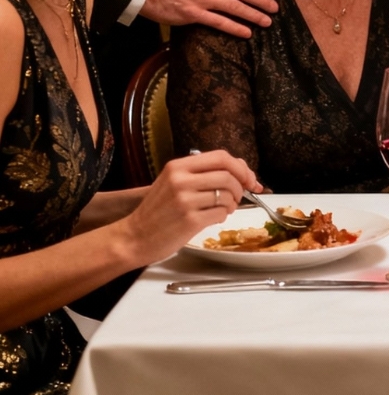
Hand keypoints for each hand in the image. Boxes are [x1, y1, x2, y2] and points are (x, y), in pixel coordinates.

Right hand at [118, 150, 260, 264]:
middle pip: (228, 175)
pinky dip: (223, 215)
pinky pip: (220, 213)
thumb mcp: (173, 182)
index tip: (249, 178)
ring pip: (227, 195)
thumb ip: (202, 173)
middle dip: (240, 186)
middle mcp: (181, 180)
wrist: (133, 238)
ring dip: (232, 203)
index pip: (221, 157)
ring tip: (223, 208)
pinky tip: (215, 218)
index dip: (241, 167)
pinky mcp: (189, 221)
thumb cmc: (157, 210)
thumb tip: (241, 170)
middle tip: (240, 195)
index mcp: (178, 166)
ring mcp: (185, 201)